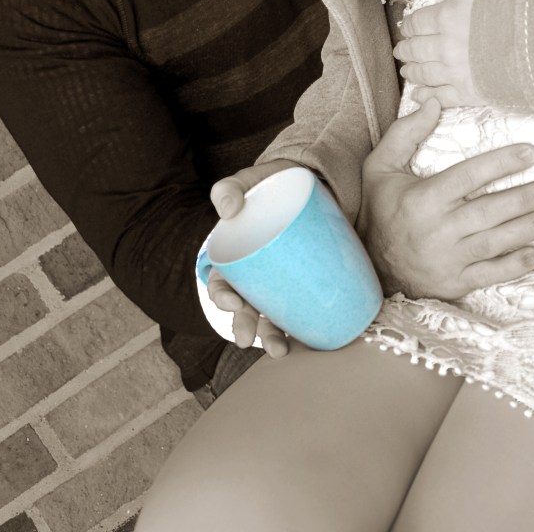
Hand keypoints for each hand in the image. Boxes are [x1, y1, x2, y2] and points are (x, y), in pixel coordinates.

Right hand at [208, 159, 293, 357]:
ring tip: (280, 351)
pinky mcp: (305, 281)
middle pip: (246, 307)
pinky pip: (301, 308)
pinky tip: (311, 341)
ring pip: (272, 316)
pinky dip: (304, 328)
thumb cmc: (269, 185)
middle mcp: (255, 276)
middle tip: (249, 339)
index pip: (221, 283)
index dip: (222, 297)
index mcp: (235, 258)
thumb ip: (230, 187)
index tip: (232, 302)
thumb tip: (227, 208)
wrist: (308, 181)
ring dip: (271, 337)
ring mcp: (280, 281)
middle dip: (245, 326)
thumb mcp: (247, 181)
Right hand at [358, 97, 533, 298]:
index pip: (468, 176)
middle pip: (489, 210)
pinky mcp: (453, 283)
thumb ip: (405, 133)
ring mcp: (446, 259)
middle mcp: (436, 229)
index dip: (501, 163)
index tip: (530, 152)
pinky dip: (513, 267)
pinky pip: (488, 275)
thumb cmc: (380, 210)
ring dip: (527, 229)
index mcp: (422, 198)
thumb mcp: (380, 167)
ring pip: (494, 242)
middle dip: (525, 198)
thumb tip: (432, 102)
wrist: (369, 266)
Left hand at [393, 0, 482, 106]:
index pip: (418, 22)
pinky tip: (418, 95)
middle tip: (400, 50)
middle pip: (417, 49)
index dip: (409, 24)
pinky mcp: (470, 92)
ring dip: (412, 72)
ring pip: (425, 73)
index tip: (406, 27)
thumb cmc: (517, 6)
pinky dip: (426, 96)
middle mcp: (446, 47)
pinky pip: (441, 97)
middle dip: (406, 49)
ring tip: (406, 71)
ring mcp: (457, 72)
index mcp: (446, 17)